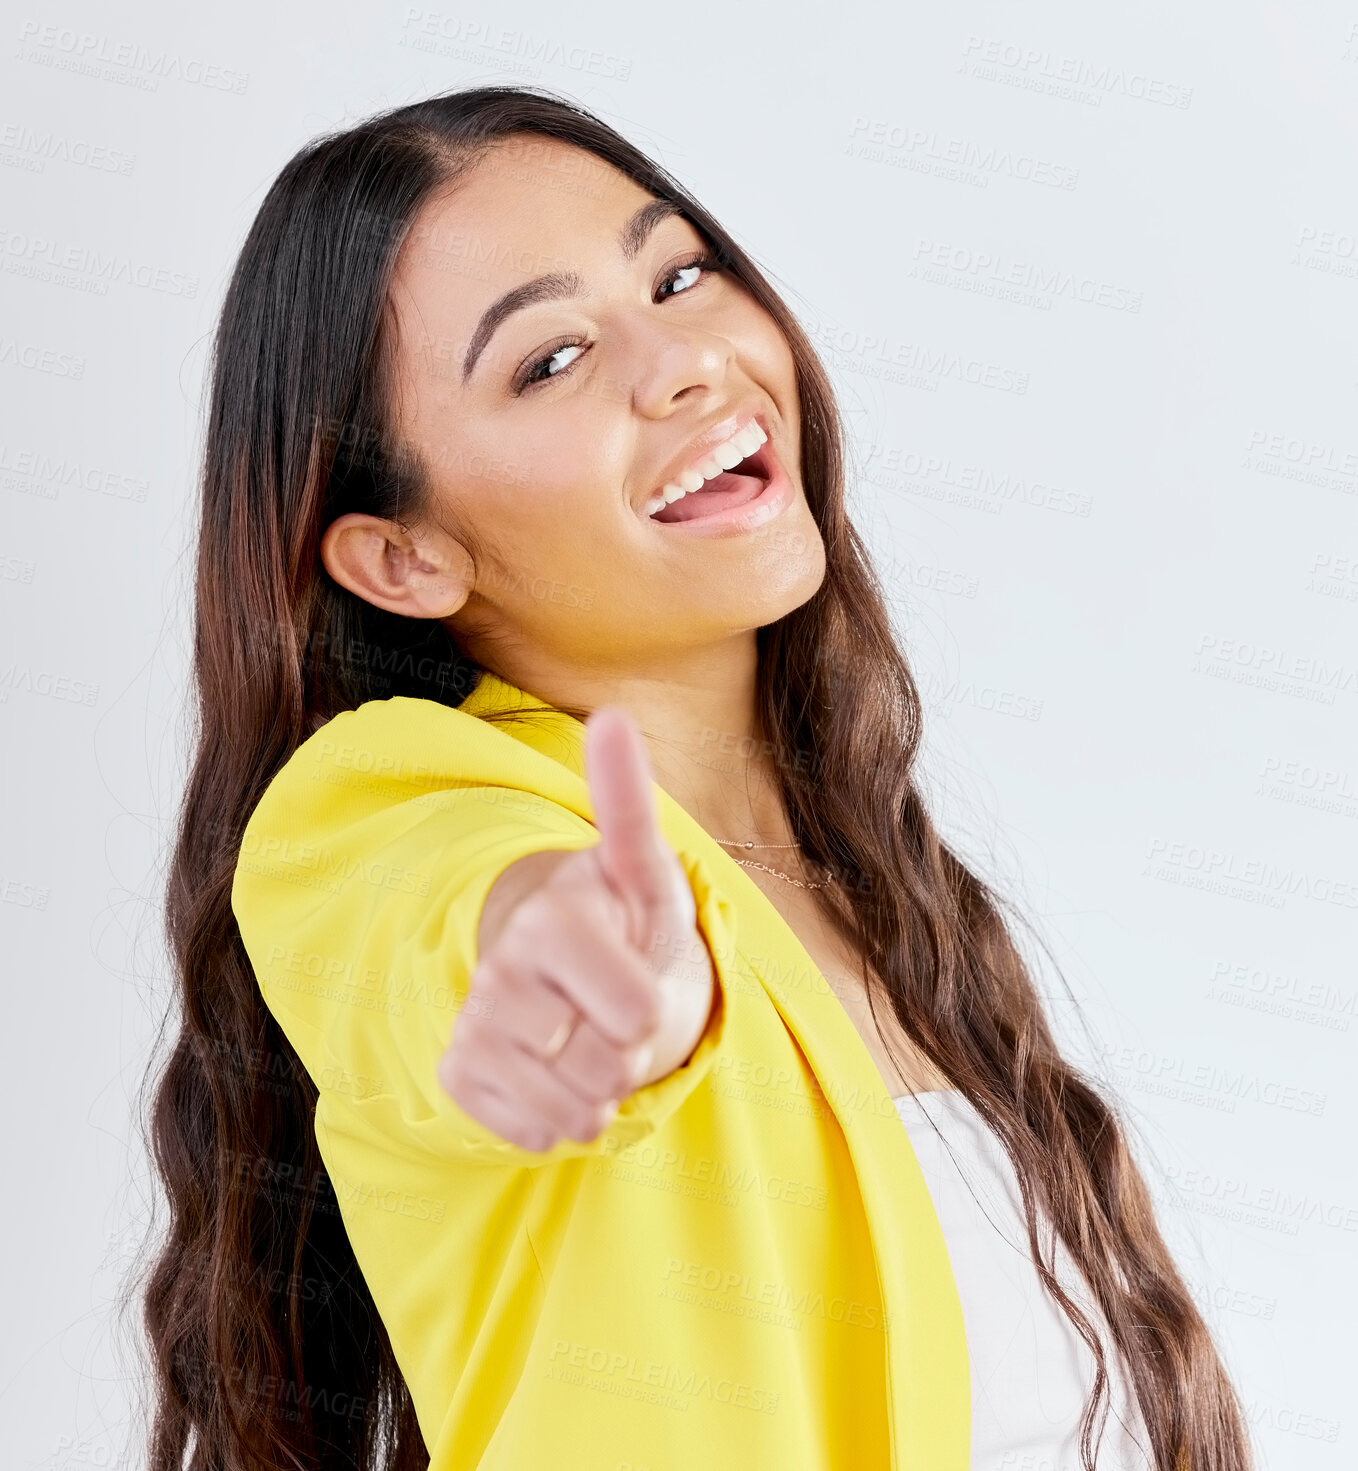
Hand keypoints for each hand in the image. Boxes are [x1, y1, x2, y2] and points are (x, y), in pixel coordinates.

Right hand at [437, 705, 715, 1153]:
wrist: (576, 980)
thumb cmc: (624, 923)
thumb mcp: (645, 872)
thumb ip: (628, 805)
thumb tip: (610, 714)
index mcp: (548, 921)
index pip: (636, 1012)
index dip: (651, 1008)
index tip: (638, 973)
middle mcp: (500, 972)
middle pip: (608, 1064)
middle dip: (629, 1049)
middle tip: (614, 1008)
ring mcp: (475, 1026)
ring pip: (573, 1108)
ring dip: (601, 1087)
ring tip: (590, 1038)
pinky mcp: (460, 1075)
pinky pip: (534, 1132)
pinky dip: (561, 1118)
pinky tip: (555, 1072)